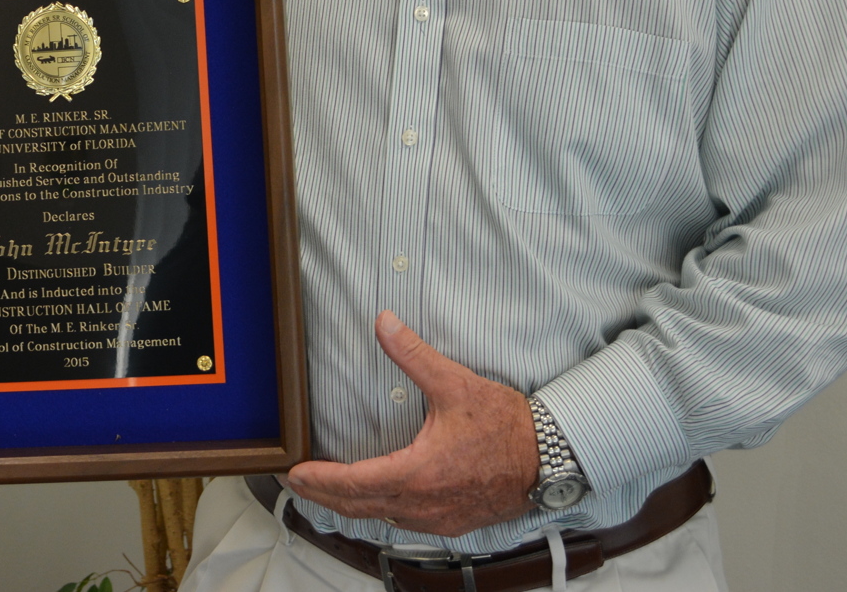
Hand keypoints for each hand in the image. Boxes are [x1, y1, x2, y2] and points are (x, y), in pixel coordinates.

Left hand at [285, 311, 538, 537]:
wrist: (550, 459)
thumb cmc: (507, 427)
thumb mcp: (455, 384)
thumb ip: (413, 355)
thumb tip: (385, 323)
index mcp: (417, 474)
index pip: (353, 483)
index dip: (320, 480)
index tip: (295, 474)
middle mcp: (423, 505)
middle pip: (359, 506)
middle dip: (324, 495)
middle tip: (297, 483)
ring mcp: (438, 519)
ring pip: (380, 517)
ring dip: (351, 506)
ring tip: (328, 492)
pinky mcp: (452, 523)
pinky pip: (405, 522)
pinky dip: (381, 511)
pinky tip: (377, 501)